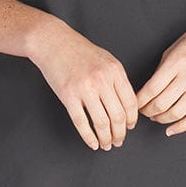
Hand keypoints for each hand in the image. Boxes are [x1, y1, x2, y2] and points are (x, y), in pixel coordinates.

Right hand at [30, 21, 138, 151]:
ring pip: (102, 123)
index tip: (130, 127)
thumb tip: (126, 104)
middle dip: (120, 134)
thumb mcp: (106, 59)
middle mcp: (102, 80)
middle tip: (118, 141)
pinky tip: (92, 142)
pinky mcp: (68, 96)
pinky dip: (89, 137)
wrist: (53, 42)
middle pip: (118, 116)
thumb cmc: (78, 50)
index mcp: (115, 71)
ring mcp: (85, 88)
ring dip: (106, 138)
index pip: (130, 102)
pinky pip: (81, 123)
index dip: (132, 120)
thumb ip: (117, 79)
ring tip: (106, 144)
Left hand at [135, 18, 185, 136]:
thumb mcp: (173, 48)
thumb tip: (149, 90)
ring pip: (176, 113)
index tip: (134, 103)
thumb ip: (162, 69)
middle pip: (161, 103)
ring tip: (155, 117)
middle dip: (147, 111)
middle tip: (142, 111)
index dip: (139, 100)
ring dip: (160, 119)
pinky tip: (170, 129)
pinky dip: (180, 127)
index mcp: (176, 62)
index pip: (152, 88)